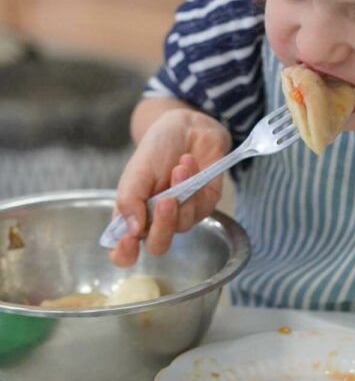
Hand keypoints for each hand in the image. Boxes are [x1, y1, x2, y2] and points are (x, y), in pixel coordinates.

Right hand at [110, 108, 231, 266]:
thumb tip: (132, 231)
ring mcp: (183, 213)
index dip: (124, 253)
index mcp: (132, 214)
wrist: (188, 126)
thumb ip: (129, 200)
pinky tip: (189, 163)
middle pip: (158, 244)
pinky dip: (194, 184)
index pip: (124, 250)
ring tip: (179, 167)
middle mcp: (157, 219)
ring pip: (182, 225)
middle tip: (165, 200)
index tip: (128, 241)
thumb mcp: (136, 171)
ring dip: (181, 195)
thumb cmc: (158, 148)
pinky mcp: (205, 204)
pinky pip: (201, 207)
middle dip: (162, 224)